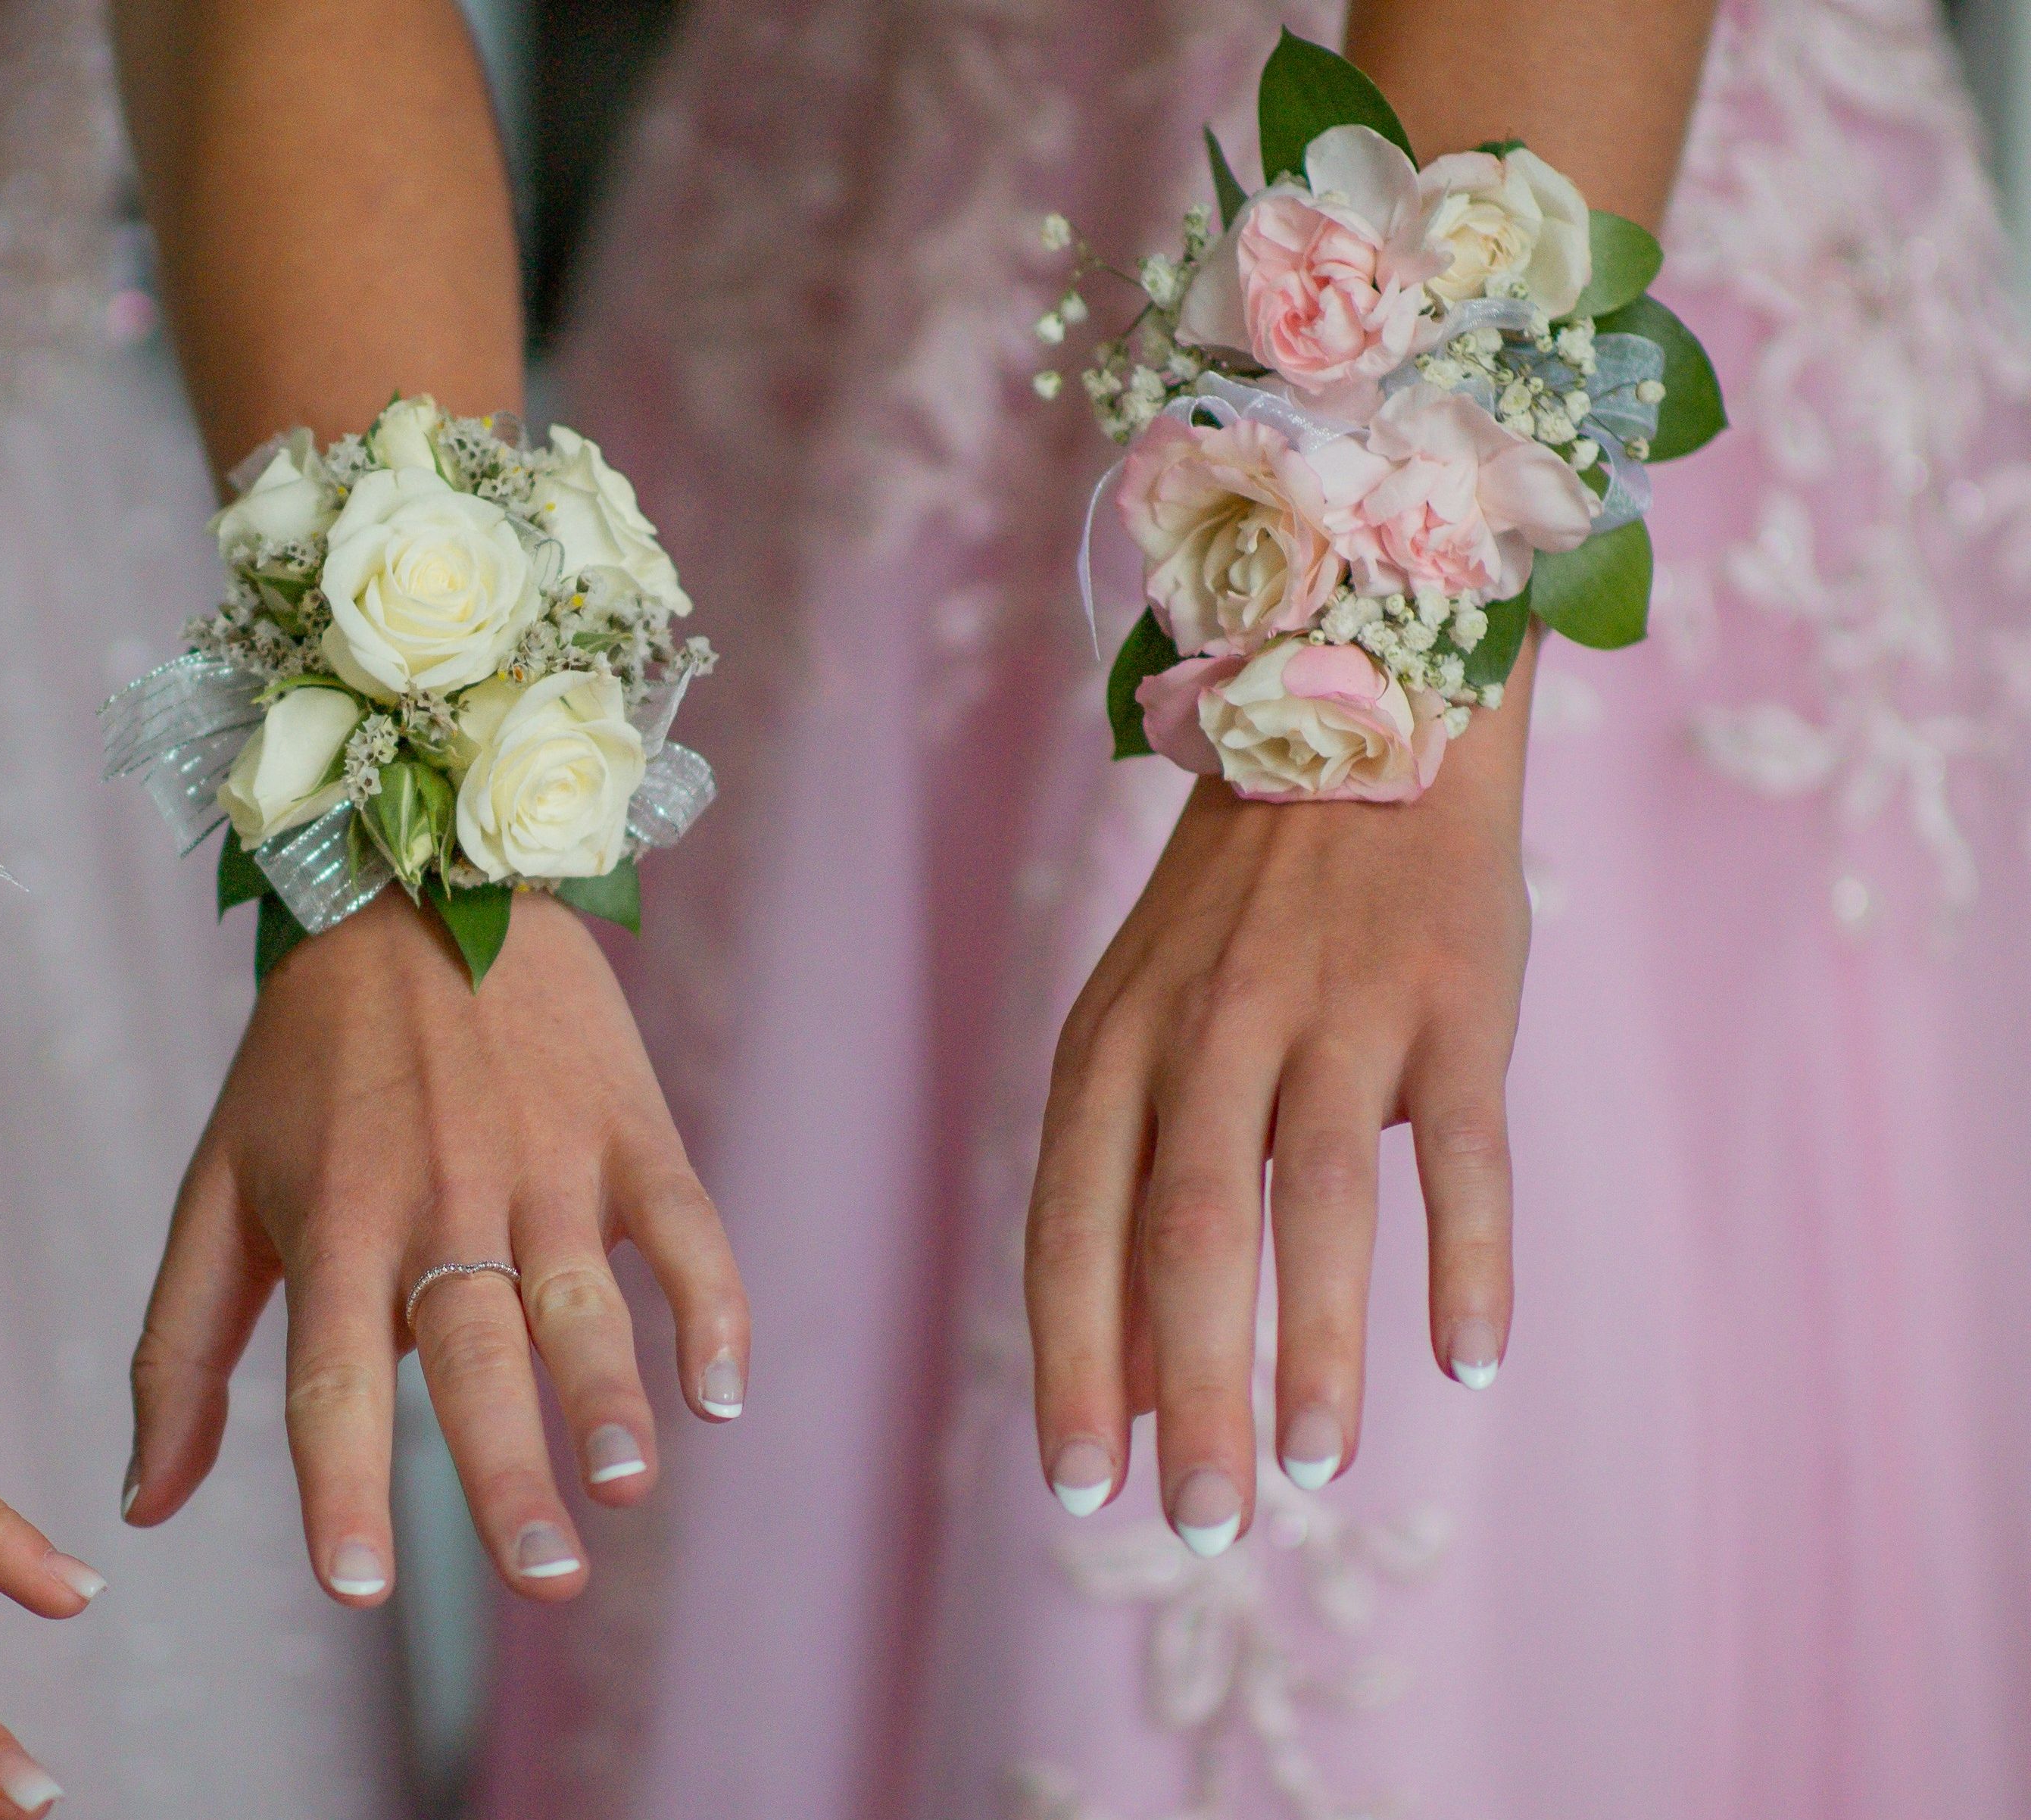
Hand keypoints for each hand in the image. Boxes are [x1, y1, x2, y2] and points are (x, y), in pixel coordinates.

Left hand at [123, 888, 747, 1602]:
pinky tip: (722, 1393)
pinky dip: (707, 1304)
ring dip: (607, 1396)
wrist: (412, 880)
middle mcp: (439, 1200)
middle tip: (542, 1582)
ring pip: (580, 1296)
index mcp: (335, 1225)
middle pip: (472, 1355)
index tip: (357, 1588)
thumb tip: (144, 1504)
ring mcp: (541, 1159)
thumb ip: (180, 1349)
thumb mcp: (218, 1189)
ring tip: (624, 1489)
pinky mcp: (625, 1123)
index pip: (333, 1378)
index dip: (342, 1485)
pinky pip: (679, 1223)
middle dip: (507, 1473)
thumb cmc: (303, 1064)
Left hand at [1027, 692, 1531, 1551]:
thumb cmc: (1236, 924)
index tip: (1084, 1489)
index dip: (1075, 1364)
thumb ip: (1126, 1202)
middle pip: (1181, 1236)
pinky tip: (1470, 1359)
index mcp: (1110, 1047)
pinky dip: (1466, 1258)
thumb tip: (1125, 1395)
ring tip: (1313, 1468)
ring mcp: (1332, 1011)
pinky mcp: (1453, 1001)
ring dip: (1313, 1346)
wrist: (1358, 717)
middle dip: (1187, 1392)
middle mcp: (1206, 1030)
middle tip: (1201, 1527)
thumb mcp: (1144, 1038)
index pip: (1071, 1231)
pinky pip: (1460, 1149)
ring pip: (1311, 1202)